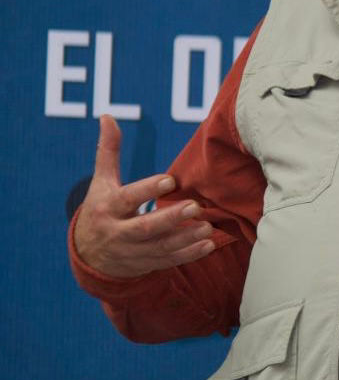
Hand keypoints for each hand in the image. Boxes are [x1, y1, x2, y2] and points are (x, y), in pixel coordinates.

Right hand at [73, 115, 215, 276]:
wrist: (88, 255)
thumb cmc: (101, 209)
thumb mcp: (101, 181)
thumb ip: (108, 151)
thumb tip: (107, 116)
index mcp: (107, 208)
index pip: (127, 198)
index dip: (147, 190)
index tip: (170, 180)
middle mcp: (118, 232)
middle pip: (144, 228)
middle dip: (169, 219)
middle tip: (195, 206)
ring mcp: (132, 252)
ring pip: (160, 247)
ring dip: (185, 238)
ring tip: (207, 226)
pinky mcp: (146, 264)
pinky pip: (168, 261)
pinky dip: (188, 254)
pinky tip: (208, 244)